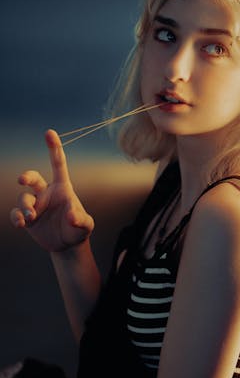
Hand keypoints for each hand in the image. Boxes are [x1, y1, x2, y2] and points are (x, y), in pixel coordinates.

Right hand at [10, 129, 93, 251]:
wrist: (67, 245)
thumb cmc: (79, 230)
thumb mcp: (85, 226)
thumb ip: (81, 220)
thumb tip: (71, 215)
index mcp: (62, 188)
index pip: (58, 164)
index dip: (54, 148)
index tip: (49, 132)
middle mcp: (46, 193)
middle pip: (33, 178)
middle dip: (27, 177)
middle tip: (22, 180)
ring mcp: (36, 205)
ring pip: (23, 198)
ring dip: (25, 206)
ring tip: (31, 217)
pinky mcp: (27, 218)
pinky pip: (16, 213)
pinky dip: (16, 217)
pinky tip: (21, 223)